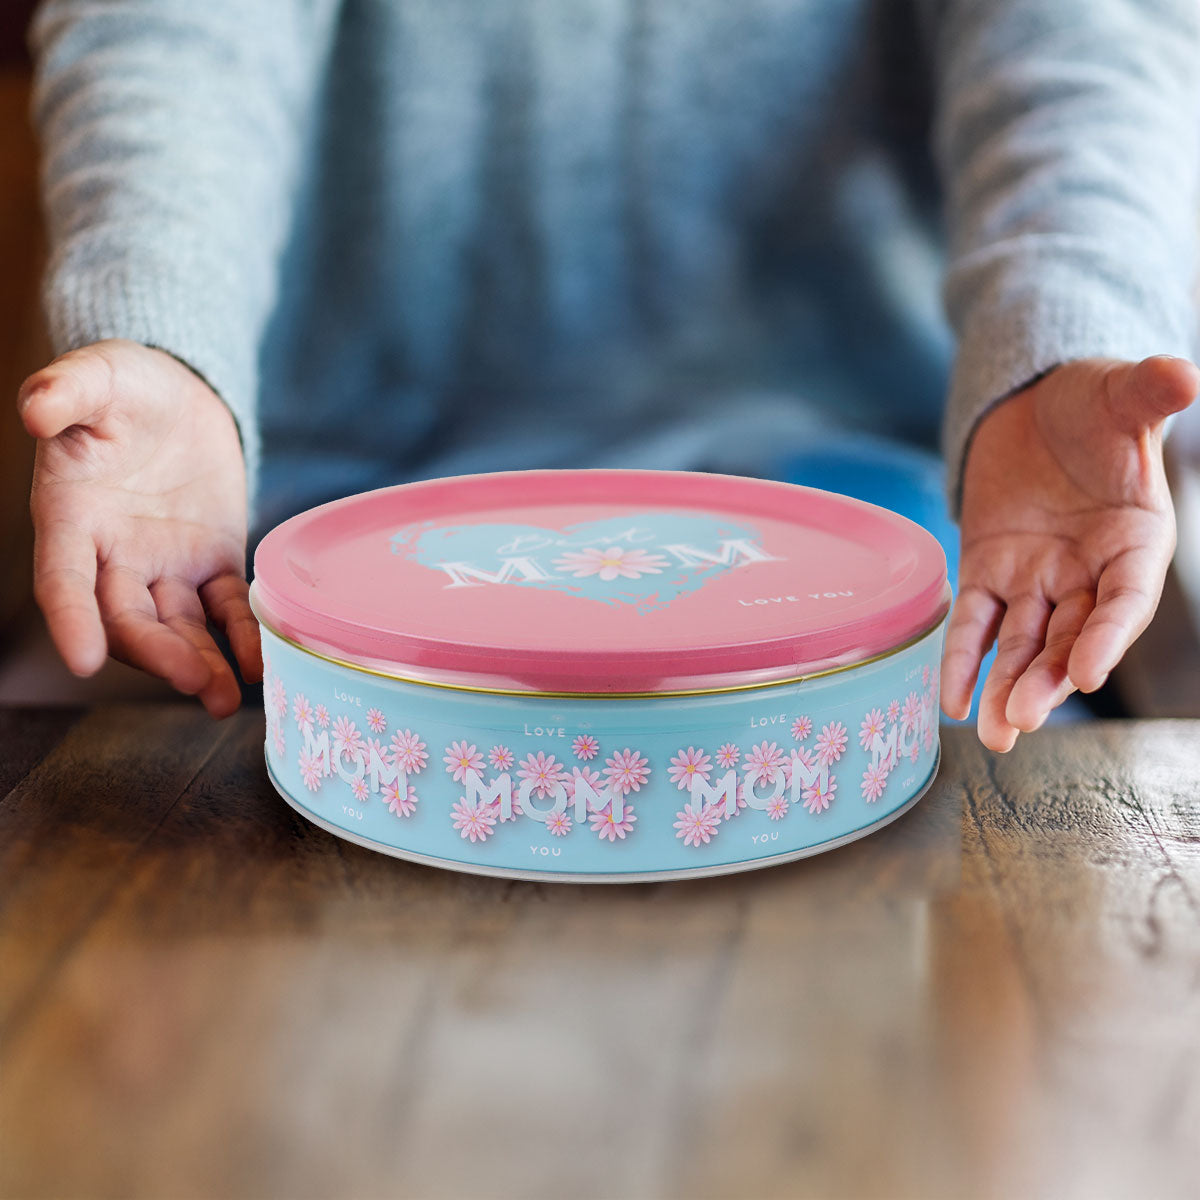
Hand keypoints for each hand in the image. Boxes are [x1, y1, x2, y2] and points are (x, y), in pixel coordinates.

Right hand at [19, 339, 261, 716]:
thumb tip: (37, 409)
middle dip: (159, 654)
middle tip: (195, 682)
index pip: (63, 581)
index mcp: (72, 519)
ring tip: (228, 699)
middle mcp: (115, 555)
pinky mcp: (213, 562)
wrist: (178, 392)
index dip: (71, 621)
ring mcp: (166, 565)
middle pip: (129, 619)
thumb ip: (67, 391)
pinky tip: (259, 664)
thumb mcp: (97, 375)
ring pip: (179, 626)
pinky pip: (226, 607)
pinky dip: (241, 635)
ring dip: (201, 663)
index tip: (83, 660)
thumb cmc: (124, 385)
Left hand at [941, 354, 1198, 750]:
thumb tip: (1180, 374)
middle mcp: (1088, 573)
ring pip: (1022, 642)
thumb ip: (1147, 394)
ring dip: (1007, 686)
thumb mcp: (1120, 394)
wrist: (1035, 407)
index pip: (1125, 599)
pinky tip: (950, 701)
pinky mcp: (989, 574)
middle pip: (1070, 636)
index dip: (1108, 636)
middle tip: (1022, 719)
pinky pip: (974, 624)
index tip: (1085, 672)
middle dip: (1047, 678)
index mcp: (1135, 543)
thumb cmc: (1091, 405)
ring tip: (992, 732)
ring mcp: (1037, 579)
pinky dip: (963, 659)